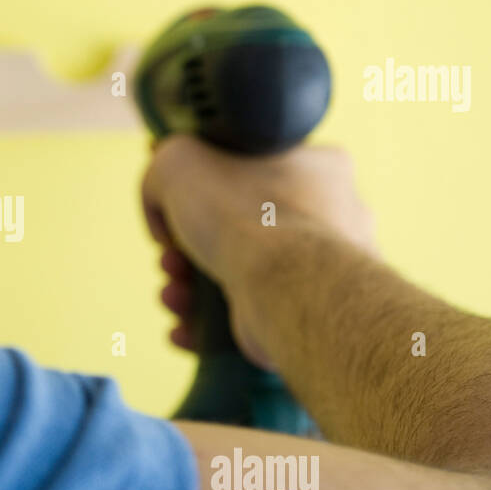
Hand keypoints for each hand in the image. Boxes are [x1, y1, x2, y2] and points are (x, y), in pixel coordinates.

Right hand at [141, 134, 376, 369]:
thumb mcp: (180, 159)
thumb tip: (164, 214)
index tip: (173, 212)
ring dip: (188, 293)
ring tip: (173, 297)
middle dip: (186, 252)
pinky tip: (183, 330)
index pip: (248, 169)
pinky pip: (246, 321)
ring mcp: (319, 273)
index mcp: (315, 168)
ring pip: (236, 280)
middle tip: (169, 261)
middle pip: (235, 231)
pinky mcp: (303, 317)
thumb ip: (162, 169)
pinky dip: (207, 328)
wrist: (288, 288)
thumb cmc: (245, 215)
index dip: (201, 193)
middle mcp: (328, 219)